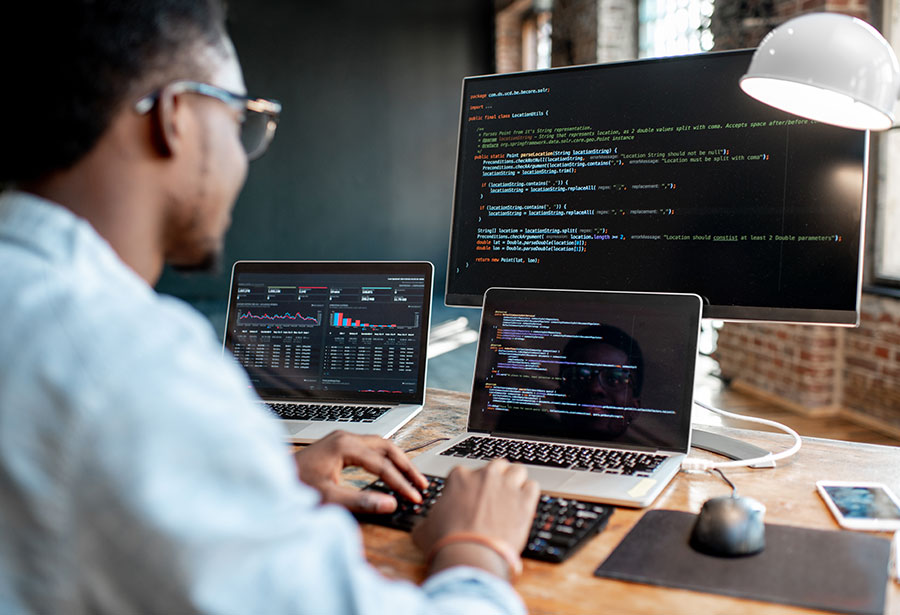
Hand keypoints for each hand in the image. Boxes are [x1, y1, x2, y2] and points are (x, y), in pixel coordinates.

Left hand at [293, 431, 428, 513]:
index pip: (382, 464)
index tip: (414, 497)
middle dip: (406, 466)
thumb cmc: (294, 486)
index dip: (401, 482)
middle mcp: (345, 438)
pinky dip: (384, 459)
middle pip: (387, 447)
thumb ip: (361, 501)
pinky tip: (390, 471)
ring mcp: (341, 440)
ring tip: (412, 478)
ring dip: (397, 461)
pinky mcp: (338, 446)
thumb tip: (390, 504)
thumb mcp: (329, 498)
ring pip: (380, 445)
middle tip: (421, 484)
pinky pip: (370, 448)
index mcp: (344, 446)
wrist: (271, 479)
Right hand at [412, 459, 538, 576]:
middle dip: (496, 478)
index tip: (472, 499)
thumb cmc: (446, 542)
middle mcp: (484, 475)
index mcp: (459, 477)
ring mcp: (506, 485)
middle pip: (496, 466)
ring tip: (512, 498)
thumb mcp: (424, 529)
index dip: (470, 487)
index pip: (468, 472)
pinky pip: (533, 486)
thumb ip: (426, 520)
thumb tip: (424, 525)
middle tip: (494, 496)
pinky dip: (529, 495)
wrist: (469, 555)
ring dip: (515, 481)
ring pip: (517, 470)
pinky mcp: (525, 500)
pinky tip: (524, 506)